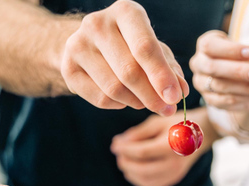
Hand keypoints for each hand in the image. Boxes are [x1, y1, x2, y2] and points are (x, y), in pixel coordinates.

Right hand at [61, 0, 188, 115]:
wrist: (90, 44)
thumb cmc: (130, 45)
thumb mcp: (154, 49)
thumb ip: (170, 69)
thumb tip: (180, 92)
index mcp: (125, 12)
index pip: (145, 47)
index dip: (161, 76)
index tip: (175, 98)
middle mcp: (98, 24)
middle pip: (129, 71)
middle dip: (151, 96)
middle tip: (166, 110)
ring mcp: (78, 45)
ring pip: (114, 89)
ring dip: (136, 102)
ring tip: (145, 101)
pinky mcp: (68, 68)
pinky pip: (100, 99)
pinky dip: (118, 105)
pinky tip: (123, 98)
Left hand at [111, 108, 213, 185]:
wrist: (202, 134)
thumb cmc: (178, 123)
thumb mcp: (159, 121)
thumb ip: (139, 133)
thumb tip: (119, 143)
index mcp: (173, 145)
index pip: (142, 152)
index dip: (125, 149)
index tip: (114, 144)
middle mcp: (175, 163)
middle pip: (142, 169)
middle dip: (125, 161)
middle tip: (118, 153)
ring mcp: (175, 174)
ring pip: (145, 180)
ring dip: (130, 171)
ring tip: (124, 160)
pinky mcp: (174, 180)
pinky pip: (151, 185)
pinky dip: (138, 179)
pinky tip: (134, 169)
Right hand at [190, 30, 248, 110]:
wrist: (248, 77)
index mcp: (206, 45)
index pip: (210, 45)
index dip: (230, 50)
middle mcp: (198, 63)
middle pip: (212, 67)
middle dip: (237, 71)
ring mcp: (201, 84)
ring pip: (220, 87)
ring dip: (245, 89)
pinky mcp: (210, 100)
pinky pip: (226, 102)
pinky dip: (245, 101)